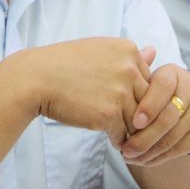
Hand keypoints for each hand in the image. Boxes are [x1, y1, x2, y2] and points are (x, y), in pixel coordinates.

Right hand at [19, 38, 154, 142]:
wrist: (35, 78)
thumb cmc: (63, 64)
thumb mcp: (98, 50)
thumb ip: (128, 57)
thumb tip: (154, 52)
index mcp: (128, 50)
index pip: (149, 79)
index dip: (135, 93)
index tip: (117, 98)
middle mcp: (129, 69)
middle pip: (148, 101)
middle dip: (137, 114)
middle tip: (124, 122)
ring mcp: (120, 92)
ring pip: (138, 120)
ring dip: (128, 129)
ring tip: (117, 132)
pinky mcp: (109, 114)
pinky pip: (123, 133)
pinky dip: (117, 138)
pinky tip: (107, 136)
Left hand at [119, 64, 189, 165]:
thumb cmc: (174, 95)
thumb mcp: (158, 86)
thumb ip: (138, 93)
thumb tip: (111, 113)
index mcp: (173, 74)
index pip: (161, 87)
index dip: (148, 106)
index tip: (134, 123)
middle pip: (166, 118)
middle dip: (142, 138)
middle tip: (124, 150)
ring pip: (171, 136)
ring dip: (148, 152)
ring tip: (131, 158)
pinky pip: (180, 148)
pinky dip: (160, 157)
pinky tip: (147, 161)